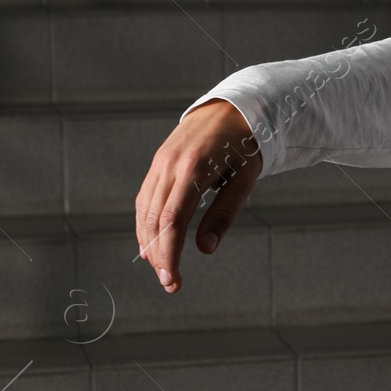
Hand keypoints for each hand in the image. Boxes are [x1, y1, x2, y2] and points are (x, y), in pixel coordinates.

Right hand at [135, 99, 262, 292]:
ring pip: (144, 210)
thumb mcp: (245, 179)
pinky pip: (145, 198)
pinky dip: (146, 222)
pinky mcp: (158, 162)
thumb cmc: (246, 145)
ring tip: (161, 267)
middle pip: (154, 219)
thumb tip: (205, 249)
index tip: (172, 280)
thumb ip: (224, 214)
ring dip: (149, 242)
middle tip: (170, 283)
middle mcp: (170, 165)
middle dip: (158, 255)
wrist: (233, 107)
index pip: (172, 221)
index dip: (169, 254)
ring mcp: (160, 162)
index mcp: (194, 168)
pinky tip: (153, 241)